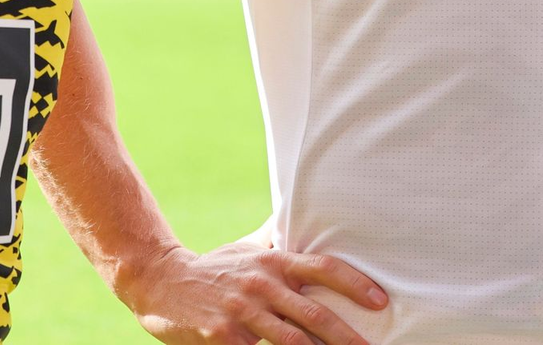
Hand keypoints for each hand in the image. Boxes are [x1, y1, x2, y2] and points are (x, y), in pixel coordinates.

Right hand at [120, 240, 387, 344]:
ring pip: (291, 341)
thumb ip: (276, 238)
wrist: (162, 280)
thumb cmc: (215, 268)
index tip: (380, 300)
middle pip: (314, 313)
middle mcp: (261, 283)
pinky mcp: (223, 337)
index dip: (353, 283)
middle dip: (347, 335)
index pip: (321, 267)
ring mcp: (242, 311)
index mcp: (272, 260)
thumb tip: (301, 211)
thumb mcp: (247, 247)